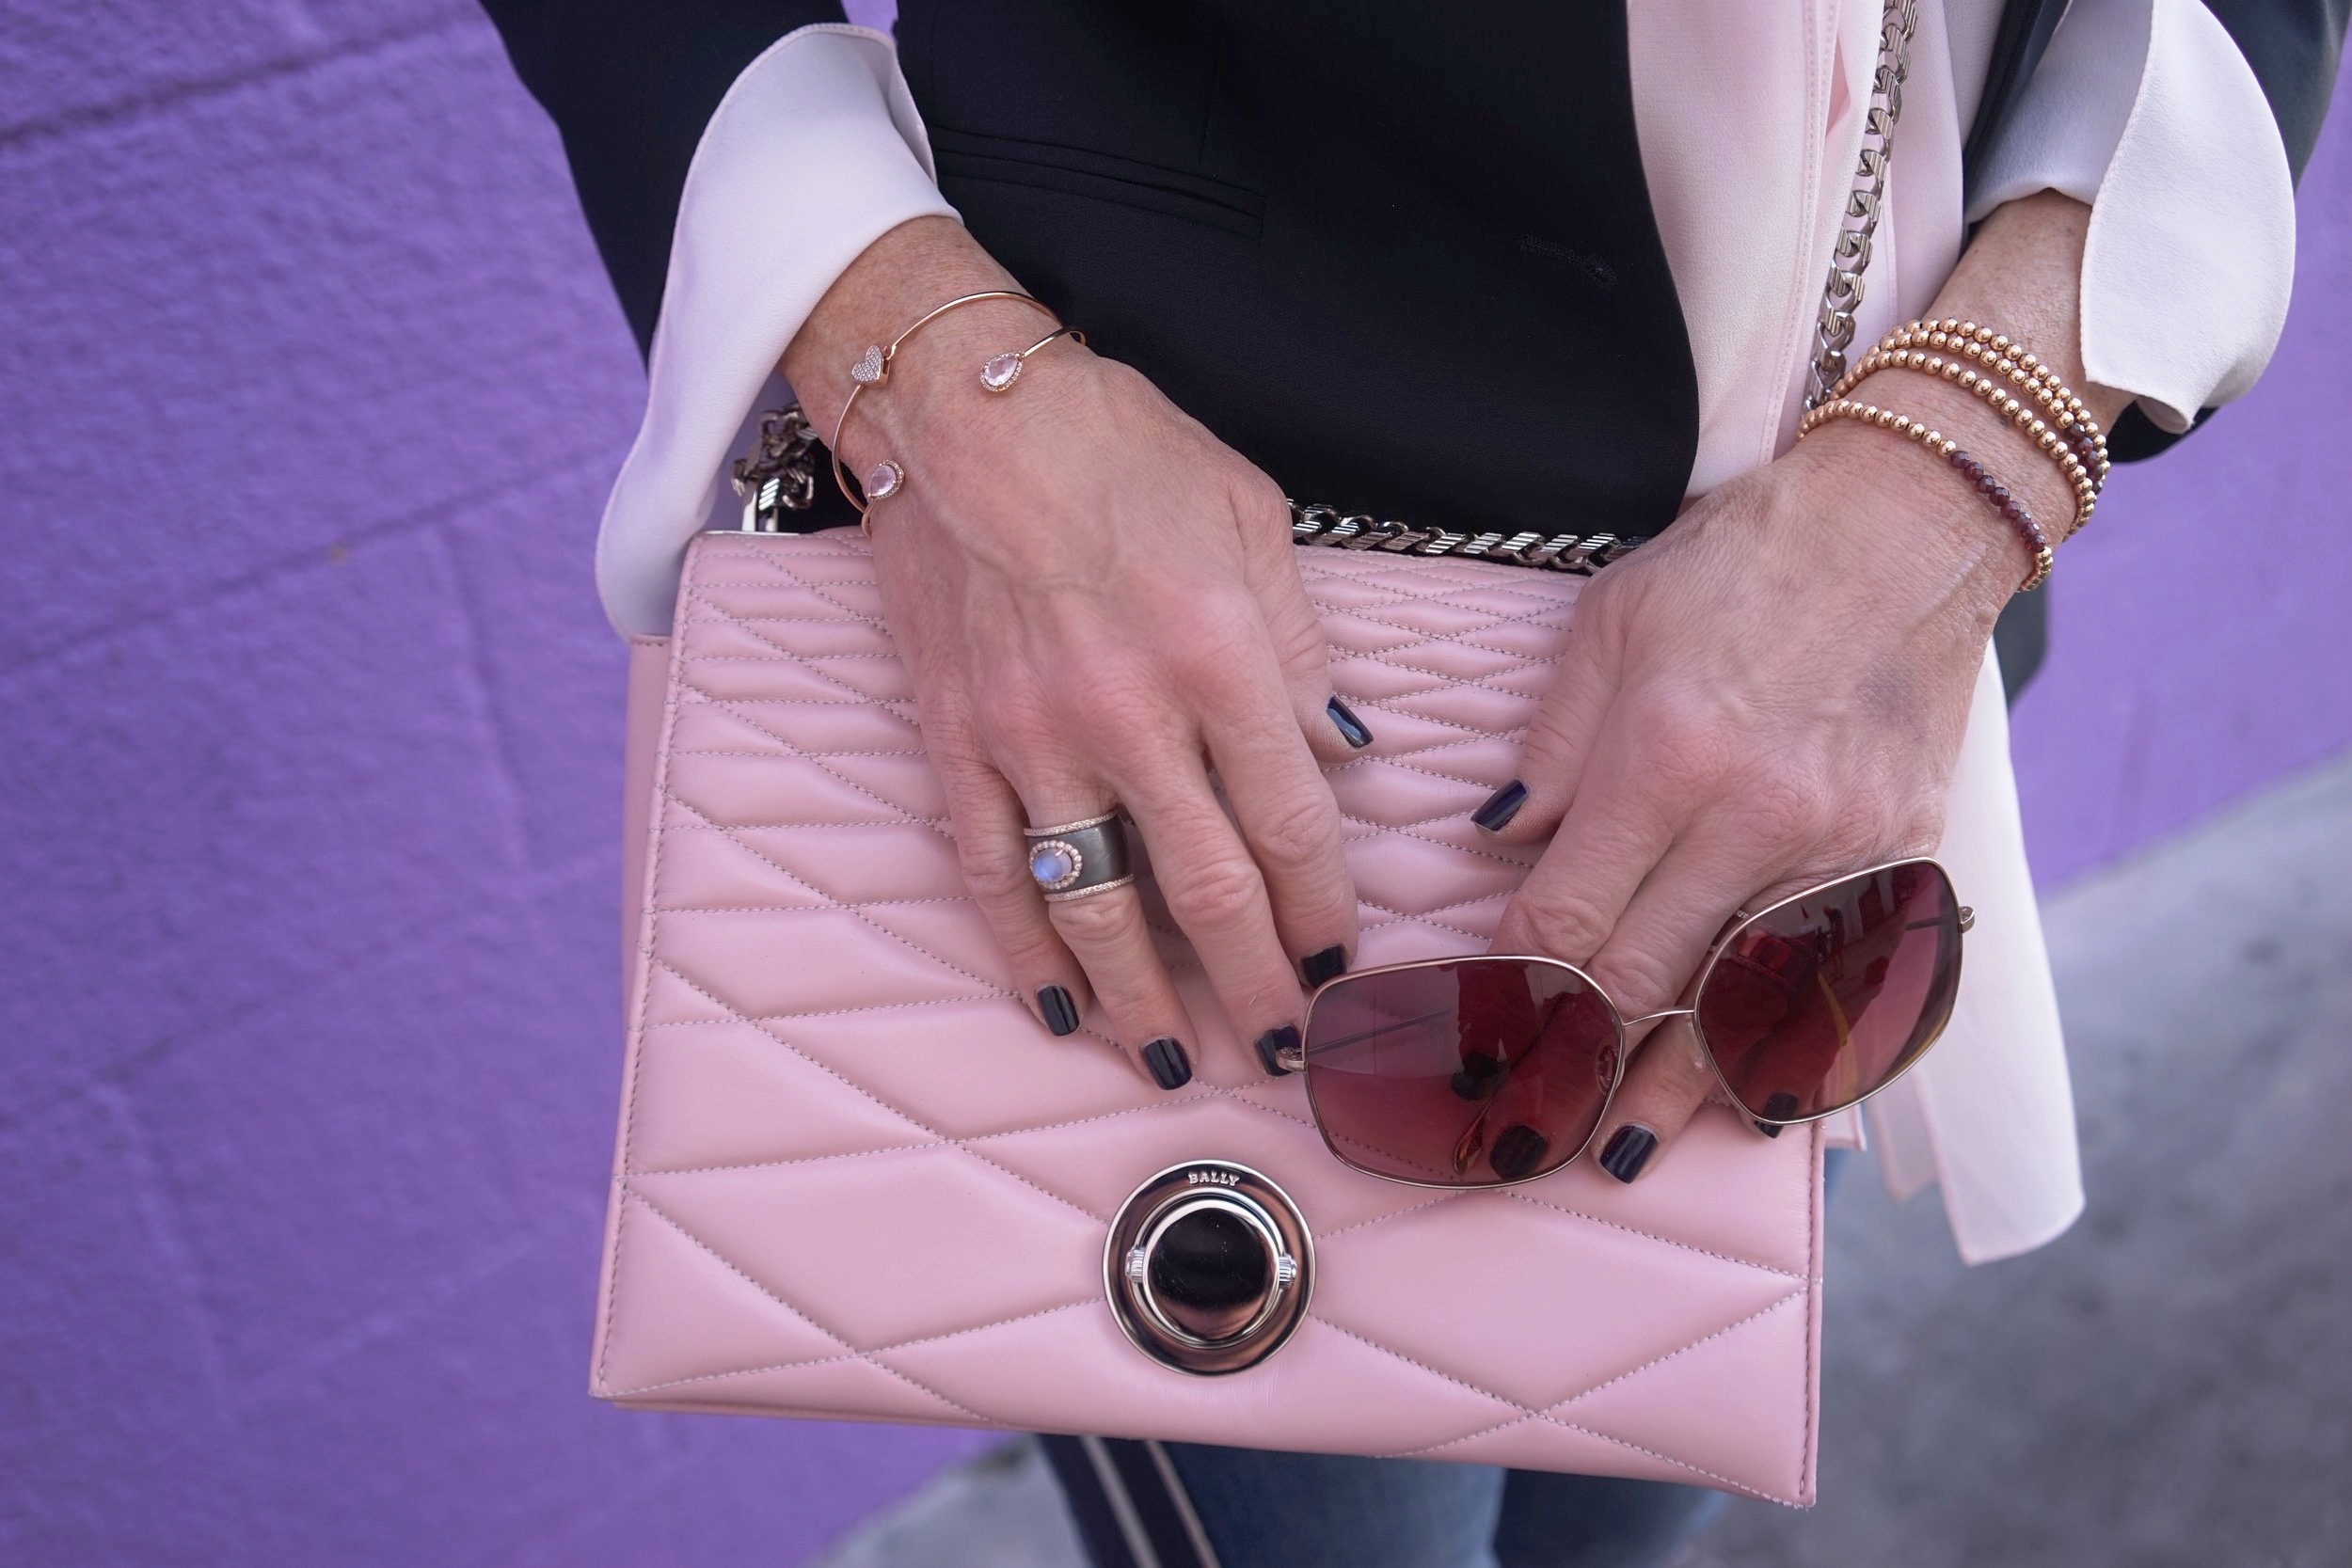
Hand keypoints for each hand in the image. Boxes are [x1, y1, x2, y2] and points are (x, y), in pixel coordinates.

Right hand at [782, 219, 1363, 1088]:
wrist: (955, 407)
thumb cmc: (1115, 445)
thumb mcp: (1249, 516)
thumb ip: (1302, 646)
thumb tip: (1343, 752)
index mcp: (1218, 652)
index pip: (1291, 821)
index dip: (1324, 913)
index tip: (1343, 969)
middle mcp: (1128, 712)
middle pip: (1209, 891)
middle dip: (1258, 988)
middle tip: (1290, 1055)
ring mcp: (1030, 738)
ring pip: (1099, 908)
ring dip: (1147, 1003)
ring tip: (1181, 1065)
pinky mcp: (955, 744)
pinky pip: (994, 875)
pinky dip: (1026, 955)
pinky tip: (1060, 1010)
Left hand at [1479, 422, 2007, 1173]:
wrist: (1907, 523)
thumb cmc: (1741, 564)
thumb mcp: (1610, 624)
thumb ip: (1552, 749)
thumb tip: (1500, 847)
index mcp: (1666, 752)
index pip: (1568, 915)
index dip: (1512, 992)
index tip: (1474, 1041)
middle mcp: (1758, 814)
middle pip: (1649, 979)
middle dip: (1574, 1065)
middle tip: (1519, 1131)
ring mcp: (1844, 844)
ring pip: (1745, 1001)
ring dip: (1676, 1088)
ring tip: (1618, 1152)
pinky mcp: (1906, 854)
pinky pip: (1842, 981)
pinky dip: (1794, 1050)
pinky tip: (1751, 1106)